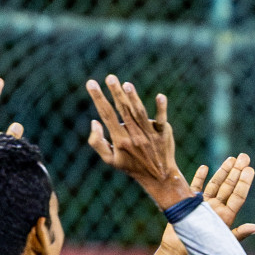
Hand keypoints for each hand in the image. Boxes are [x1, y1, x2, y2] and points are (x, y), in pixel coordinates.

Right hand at [85, 75, 191, 208]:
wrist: (158, 176)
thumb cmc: (131, 165)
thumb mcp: (110, 160)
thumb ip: (97, 142)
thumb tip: (94, 121)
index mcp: (120, 140)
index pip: (107, 115)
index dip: (98, 98)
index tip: (91, 83)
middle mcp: (134, 136)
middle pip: (123, 110)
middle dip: (115, 93)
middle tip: (110, 77)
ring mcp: (149, 134)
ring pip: (139, 113)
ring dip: (133, 98)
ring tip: (126, 84)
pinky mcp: (163, 133)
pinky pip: (161, 120)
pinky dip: (161, 108)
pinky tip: (160, 96)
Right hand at [159, 154, 254, 254]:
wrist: (179, 252)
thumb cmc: (203, 249)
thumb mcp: (224, 240)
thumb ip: (240, 232)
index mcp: (226, 216)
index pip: (238, 196)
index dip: (244, 182)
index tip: (250, 169)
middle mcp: (217, 208)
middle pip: (229, 186)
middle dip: (237, 171)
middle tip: (244, 156)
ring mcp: (204, 205)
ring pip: (215, 184)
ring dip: (222, 171)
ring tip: (231, 159)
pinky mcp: (190, 204)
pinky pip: (196, 187)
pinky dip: (200, 177)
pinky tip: (205, 167)